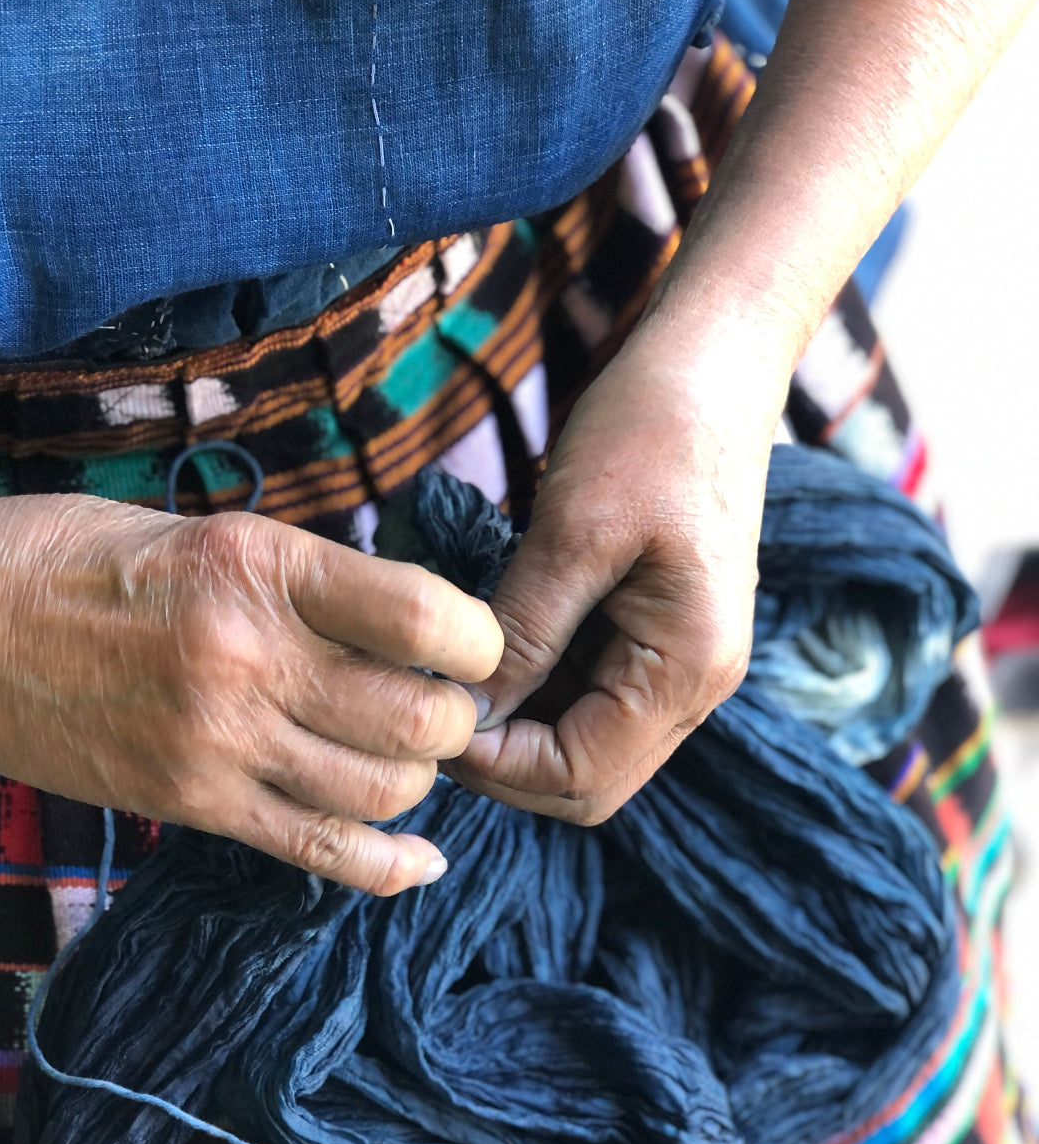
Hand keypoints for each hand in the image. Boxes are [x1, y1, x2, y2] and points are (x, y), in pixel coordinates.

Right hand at [0, 490, 501, 893]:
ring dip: (416, 780)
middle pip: (421, 720)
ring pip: (384, 793)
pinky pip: (318, 852)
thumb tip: (417, 622)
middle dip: (455, 720)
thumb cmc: (75, 557)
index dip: (479, 639)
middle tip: (437, 705)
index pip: (428, 616)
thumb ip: (309, 581)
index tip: (471, 645)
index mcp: (260, 566)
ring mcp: (218, 741)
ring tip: (394, 753)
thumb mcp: (206, 532)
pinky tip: (421, 861)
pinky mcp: (189, 803)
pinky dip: (388, 865)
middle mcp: (248, 657)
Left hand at [449, 319, 789, 820]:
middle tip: (430, 710)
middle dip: (504, 764)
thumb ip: (522, 635)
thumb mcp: (574, 531)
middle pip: (588, 781)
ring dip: (516, 730)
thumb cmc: (652, 429)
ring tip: (449, 681)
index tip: (429, 717)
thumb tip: (461, 715)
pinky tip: (487, 654)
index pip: (582, 774)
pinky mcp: (660, 637)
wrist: (715, 362)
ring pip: (586, 747)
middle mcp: (696, 686)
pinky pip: (590, 699)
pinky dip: (535, 694)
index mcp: (689, 668)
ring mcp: (681, 664)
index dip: (497, 766)